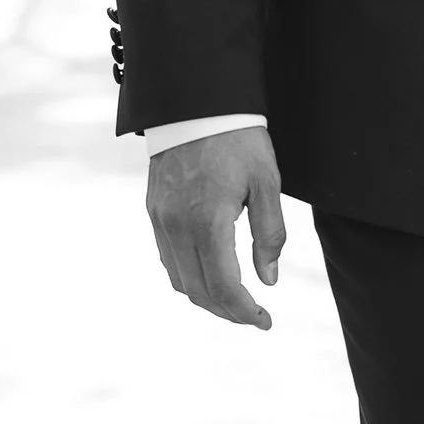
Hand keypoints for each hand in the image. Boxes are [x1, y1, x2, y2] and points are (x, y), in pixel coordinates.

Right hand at [147, 123, 284, 328]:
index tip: (265, 321)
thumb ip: (269, 235)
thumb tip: (268, 280)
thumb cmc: (239, 139)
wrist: (196, 101)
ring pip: (178, 279)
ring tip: (235, 298)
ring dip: (206, 297)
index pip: (224, 288)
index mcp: (208, 222)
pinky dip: (188, 275)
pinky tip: (210, 271)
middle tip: (255, 316)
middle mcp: (177, 227)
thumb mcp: (267, 183)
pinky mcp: (153, 210)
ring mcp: (160, 219)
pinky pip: (167, 258)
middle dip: (227, 312)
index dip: (245, 313)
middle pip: (198, 292)